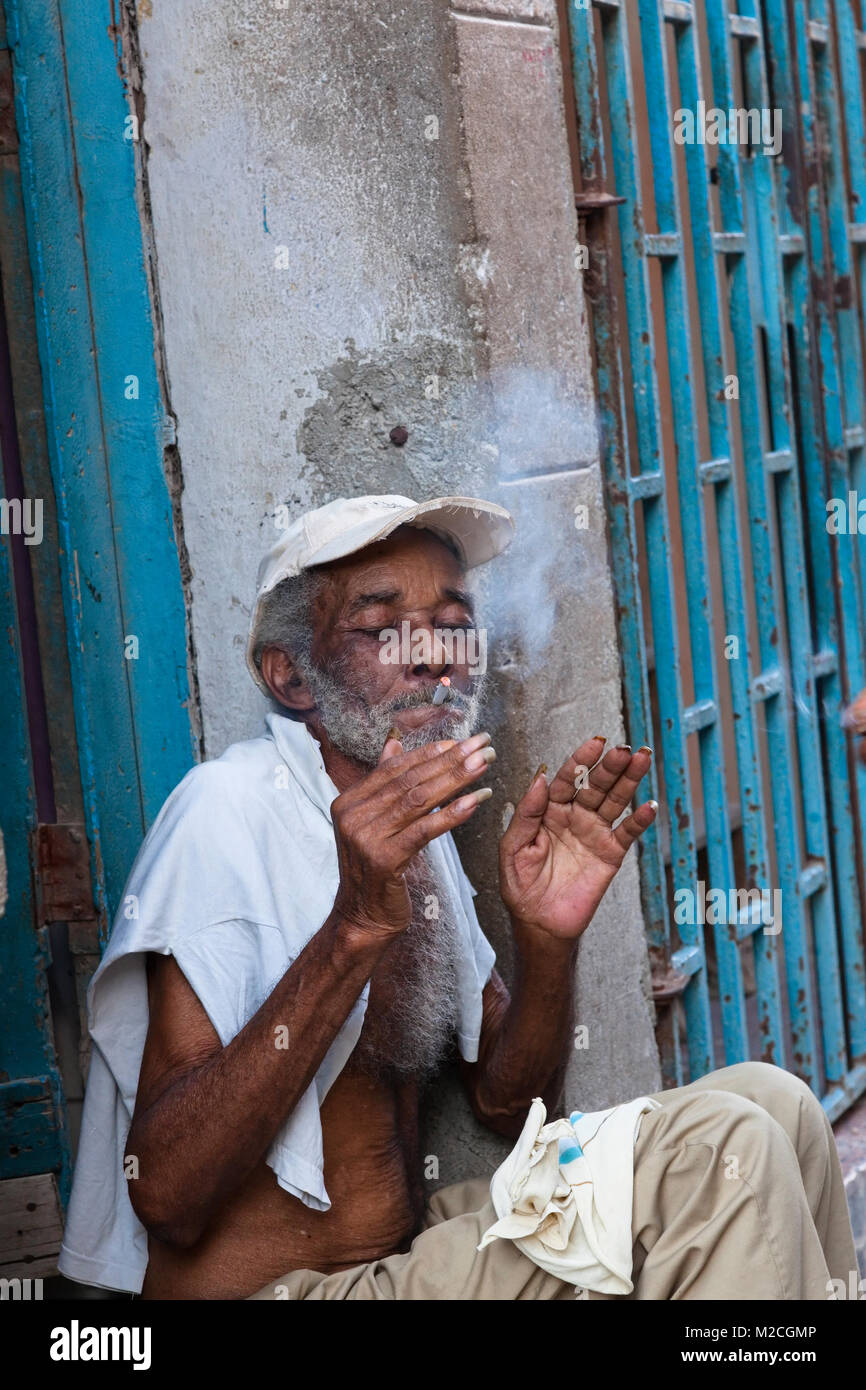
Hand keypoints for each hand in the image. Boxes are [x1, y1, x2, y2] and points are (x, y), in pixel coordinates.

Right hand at [331, 731, 494, 937]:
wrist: (363, 917)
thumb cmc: (376, 869)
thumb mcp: (374, 822)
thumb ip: (383, 783)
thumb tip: (393, 743)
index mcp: (348, 801)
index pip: (395, 768)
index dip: (429, 752)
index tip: (461, 741)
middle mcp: (352, 815)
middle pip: (410, 780)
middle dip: (450, 761)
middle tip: (482, 746)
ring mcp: (364, 837)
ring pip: (418, 801)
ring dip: (456, 780)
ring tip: (484, 766)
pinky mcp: (383, 859)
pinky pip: (424, 830)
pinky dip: (452, 814)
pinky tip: (475, 802)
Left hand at [499, 736, 655, 940]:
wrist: (539, 923)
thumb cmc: (521, 886)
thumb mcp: (512, 849)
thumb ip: (525, 814)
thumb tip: (539, 779)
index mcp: (548, 810)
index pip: (566, 778)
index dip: (580, 760)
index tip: (595, 743)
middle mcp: (574, 816)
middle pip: (595, 784)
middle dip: (610, 766)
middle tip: (624, 749)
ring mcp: (594, 832)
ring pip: (614, 800)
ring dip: (629, 780)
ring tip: (642, 759)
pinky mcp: (610, 854)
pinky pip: (627, 833)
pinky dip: (639, 820)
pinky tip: (649, 805)